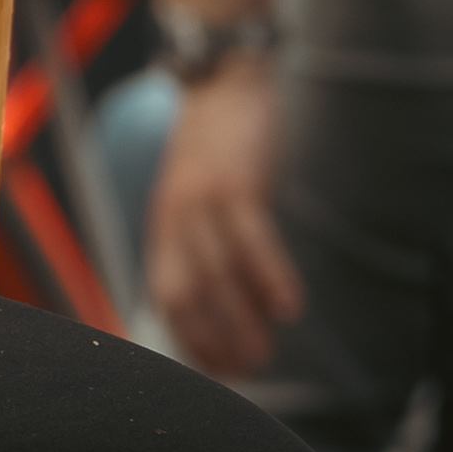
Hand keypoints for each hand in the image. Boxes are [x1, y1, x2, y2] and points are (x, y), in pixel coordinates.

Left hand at [144, 57, 304, 375]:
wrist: (224, 80)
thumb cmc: (220, 146)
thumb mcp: (196, 197)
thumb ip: (203, 242)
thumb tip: (235, 300)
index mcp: (164, 226)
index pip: (166, 298)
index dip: (190, 340)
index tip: (219, 371)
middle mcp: (175, 218)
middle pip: (187, 295)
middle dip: (215, 342)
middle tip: (250, 371)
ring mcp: (202, 199)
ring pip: (217, 275)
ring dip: (241, 323)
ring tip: (266, 354)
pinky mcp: (236, 182)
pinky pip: (251, 239)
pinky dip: (268, 278)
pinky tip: (288, 308)